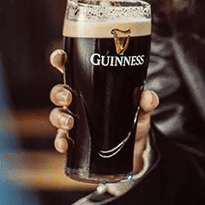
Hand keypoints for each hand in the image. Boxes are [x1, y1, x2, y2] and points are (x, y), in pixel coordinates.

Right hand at [48, 49, 158, 174]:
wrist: (133, 147)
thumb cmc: (132, 120)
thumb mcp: (142, 109)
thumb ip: (147, 101)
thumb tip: (147, 96)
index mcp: (91, 86)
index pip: (71, 69)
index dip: (60, 61)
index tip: (60, 58)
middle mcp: (78, 101)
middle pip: (59, 92)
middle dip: (59, 93)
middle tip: (69, 97)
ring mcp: (74, 120)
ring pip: (56, 115)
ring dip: (59, 117)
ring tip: (70, 122)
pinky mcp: (75, 140)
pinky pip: (61, 139)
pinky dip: (60, 142)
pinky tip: (66, 144)